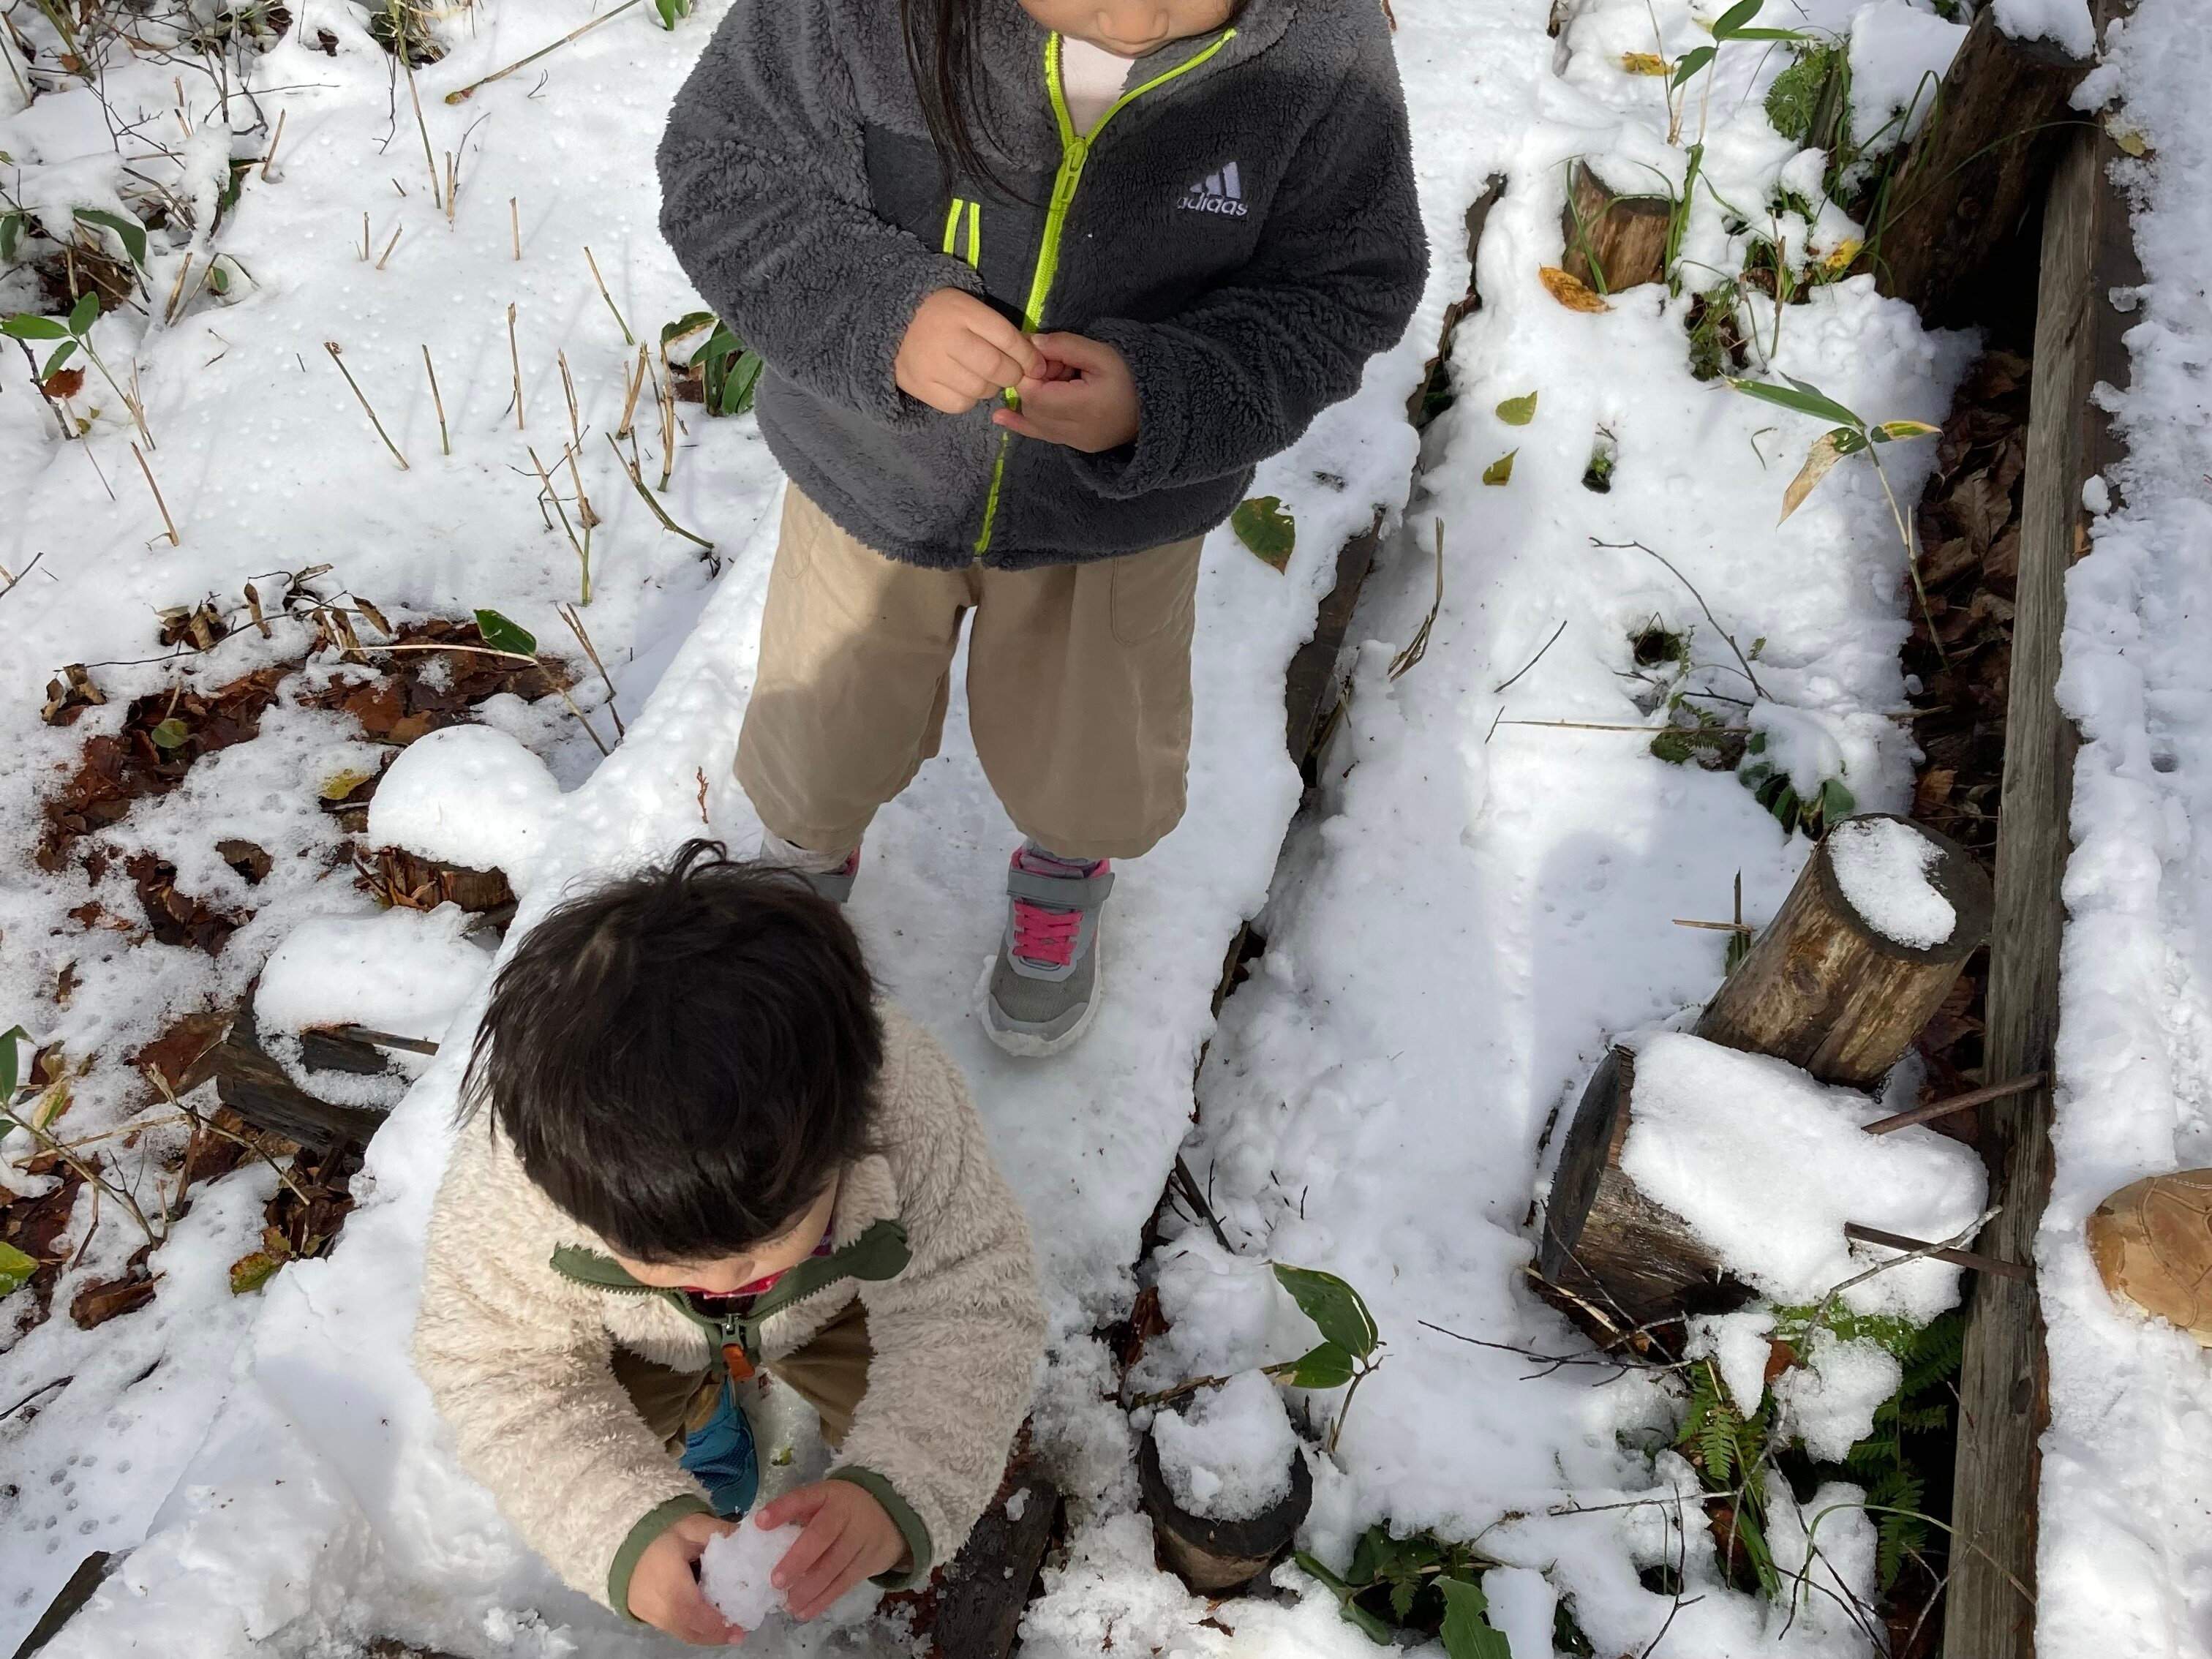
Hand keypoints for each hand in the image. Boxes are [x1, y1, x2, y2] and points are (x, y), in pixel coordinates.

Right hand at [627, 1512, 744, 1645]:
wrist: (621, 1538)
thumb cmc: (659, 1531)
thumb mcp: (692, 1526)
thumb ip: (721, 1533)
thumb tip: (748, 1539)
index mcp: (670, 1583)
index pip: (695, 1612)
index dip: (717, 1625)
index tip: (740, 1628)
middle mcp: (657, 1605)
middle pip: (689, 1630)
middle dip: (715, 1634)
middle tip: (738, 1632)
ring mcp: (647, 1612)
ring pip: (679, 1631)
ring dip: (703, 1633)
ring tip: (726, 1629)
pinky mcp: (642, 1613)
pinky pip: (670, 1626)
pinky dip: (689, 1626)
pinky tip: (704, 1619)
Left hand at [757, 1480, 906, 1620]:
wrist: (889, 1514)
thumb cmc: (841, 1509)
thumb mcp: (823, 1500)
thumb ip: (797, 1514)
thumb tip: (760, 1537)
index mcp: (828, 1495)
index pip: (803, 1499)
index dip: (782, 1510)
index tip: (760, 1523)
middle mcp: (846, 1515)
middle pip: (822, 1537)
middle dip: (798, 1560)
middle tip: (776, 1582)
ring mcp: (860, 1540)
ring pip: (834, 1566)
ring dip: (809, 1589)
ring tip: (788, 1604)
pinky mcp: (868, 1562)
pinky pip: (844, 1584)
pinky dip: (823, 1600)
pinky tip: (805, 1612)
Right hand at [895, 289, 1041, 414]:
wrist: (890, 321)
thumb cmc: (940, 314)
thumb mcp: (968, 308)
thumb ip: (997, 330)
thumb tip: (1033, 361)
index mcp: (961, 311)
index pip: (1007, 338)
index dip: (1028, 357)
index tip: (1036, 366)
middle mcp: (946, 338)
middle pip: (996, 368)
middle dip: (1013, 375)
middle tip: (1011, 374)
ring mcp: (931, 364)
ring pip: (980, 389)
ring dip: (991, 387)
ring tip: (984, 377)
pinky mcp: (919, 385)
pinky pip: (959, 404)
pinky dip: (969, 399)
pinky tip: (964, 386)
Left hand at [991, 332, 1139, 452]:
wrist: (1157, 407)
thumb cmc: (1132, 375)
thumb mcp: (1101, 353)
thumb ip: (1064, 346)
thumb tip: (1030, 342)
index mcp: (1084, 407)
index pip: (1035, 395)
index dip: (1029, 374)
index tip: (1042, 358)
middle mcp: (1076, 431)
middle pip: (1032, 408)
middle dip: (1034, 385)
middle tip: (1057, 367)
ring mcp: (1075, 443)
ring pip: (1035, 422)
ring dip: (1036, 400)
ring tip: (1058, 381)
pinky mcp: (1076, 446)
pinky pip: (1043, 435)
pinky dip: (1024, 423)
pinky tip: (1002, 417)